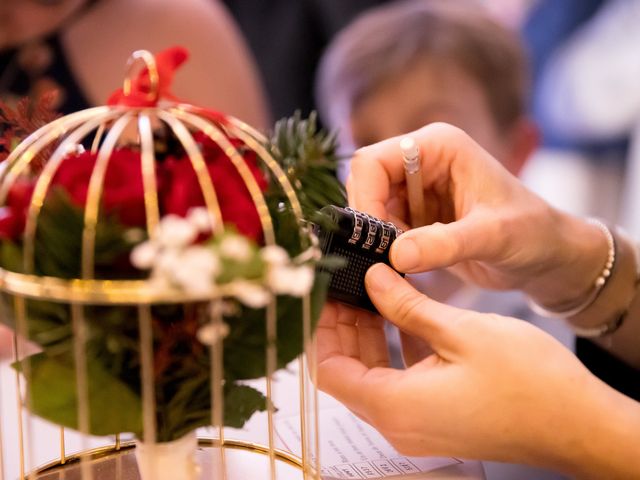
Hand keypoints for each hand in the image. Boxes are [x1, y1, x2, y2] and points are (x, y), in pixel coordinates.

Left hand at [317, 264, 639, 475]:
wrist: (579, 425)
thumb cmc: (528, 382)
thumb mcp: (460, 332)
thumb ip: (407, 305)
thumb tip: (373, 278)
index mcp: (394, 406)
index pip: (328, 369)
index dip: (320, 329)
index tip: (324, 292)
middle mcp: (398, 423)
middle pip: (348, 371)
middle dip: (343, 326)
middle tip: (348, 282)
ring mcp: (417, 424)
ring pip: (373, 373)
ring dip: (369, 334)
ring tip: (371, 289)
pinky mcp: (436, 417)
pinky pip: (399, 380)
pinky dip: (395, 348)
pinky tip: (403, 312)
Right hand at [346, 123, 606, 306]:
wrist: (548, 256)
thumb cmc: (533, 234)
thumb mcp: (493, 236)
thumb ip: (444, 244)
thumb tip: (395, 256)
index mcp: (438, 146)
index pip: (373, 162)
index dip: (365, 199)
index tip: (374, 240)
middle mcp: (420, 161)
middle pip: (365, 184)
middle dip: (368, 222)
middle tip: (384, 258)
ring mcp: (416, 189)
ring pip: (369, 209)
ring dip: (376, 239)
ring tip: (400, 265)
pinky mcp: (415, 216)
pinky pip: (382, 229)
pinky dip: (384, 250)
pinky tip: (404, 267)